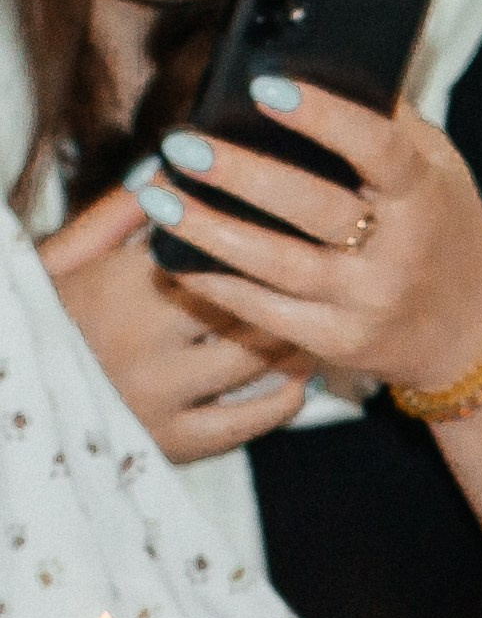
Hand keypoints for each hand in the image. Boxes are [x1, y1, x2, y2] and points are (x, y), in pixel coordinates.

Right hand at [39, 184, 311, 461]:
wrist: (16, 406)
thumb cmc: (44, 319)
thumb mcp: (62, 259)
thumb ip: (113, 216)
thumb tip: (166, 174)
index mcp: (117, 283)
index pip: (202, 243)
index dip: (242, 227)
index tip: (276, 214)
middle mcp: (145, 340)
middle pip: (239, 298)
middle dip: (277, 278)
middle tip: (316, 262)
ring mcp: (164, 395)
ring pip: (254, 356)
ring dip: (292, 333)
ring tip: (315, 313)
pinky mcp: (178, 443)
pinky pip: (251, 422)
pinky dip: (285, 396)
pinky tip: (298, 375)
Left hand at [139, 84, 481, 393]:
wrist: (474, 335)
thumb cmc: (443, 230)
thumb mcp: (439, 170)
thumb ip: (387, 122)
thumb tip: (308, 60)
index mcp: (425, 196)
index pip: (376, 148)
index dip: (322, 115)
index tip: (262, 83)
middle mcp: (400, 254)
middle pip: (312, 208)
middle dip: (240, 175)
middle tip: (179, 145)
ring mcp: (369, 305)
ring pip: (278, 267)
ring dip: (209, 231)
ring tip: (157, 197)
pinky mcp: (342, 345)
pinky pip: (270, 315)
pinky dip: (220, 285)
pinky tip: (178, 257)